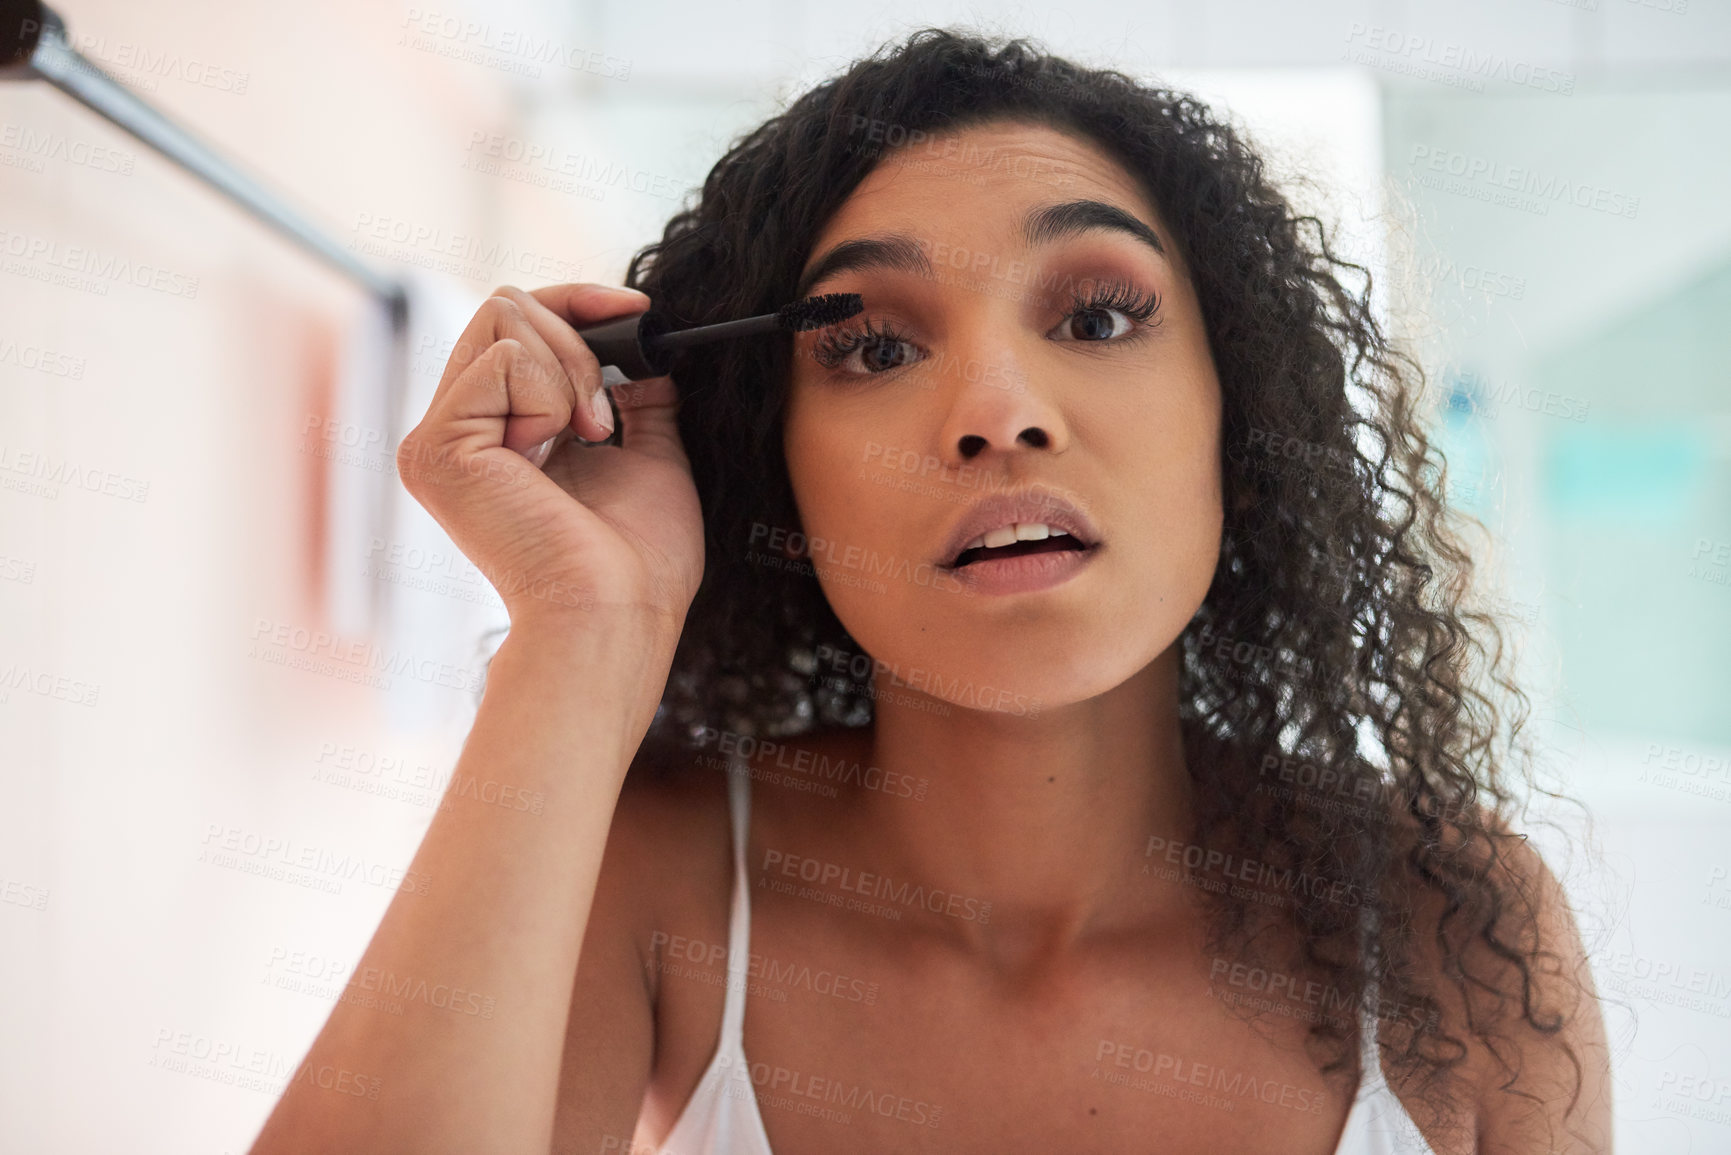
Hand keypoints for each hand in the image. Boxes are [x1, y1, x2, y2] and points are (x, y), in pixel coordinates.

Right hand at [395, 284, 704, 631]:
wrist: (616, 614)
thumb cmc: (638, 564)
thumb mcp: (651, 457)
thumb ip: (639, 401)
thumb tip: (646, 351)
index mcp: (499, 435)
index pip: (518, 327)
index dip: (578, 305)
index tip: (640, 313)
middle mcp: (458, 432)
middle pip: (506, 307)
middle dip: (580, 342)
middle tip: (606, 419)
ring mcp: (439, 438)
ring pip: (503, 316)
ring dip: (570, 371)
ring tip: (587, 438)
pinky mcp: (437, 446)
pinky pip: (504, 359)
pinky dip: (551, 396)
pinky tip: (556, 448)